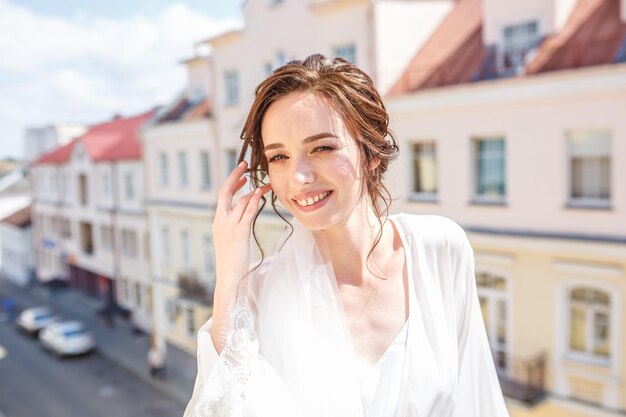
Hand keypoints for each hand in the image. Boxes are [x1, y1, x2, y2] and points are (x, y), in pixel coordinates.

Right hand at [211, 160, 270, 350]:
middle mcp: (220, 222)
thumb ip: (238, 227)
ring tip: (266, 182)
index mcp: (218, 223)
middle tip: (245, 165)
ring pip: (239, 201)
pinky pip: (247, 212)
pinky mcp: (239, 233)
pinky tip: (262, 193)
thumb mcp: (233, 243)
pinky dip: (254, 201)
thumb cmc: (234, 264)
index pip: (223, 197)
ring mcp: (228, 227)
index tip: (242, 175)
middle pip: (225, 192)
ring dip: (254, 190)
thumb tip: (247, 216)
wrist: (229, 280)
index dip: (232, 183)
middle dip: (235, 176)